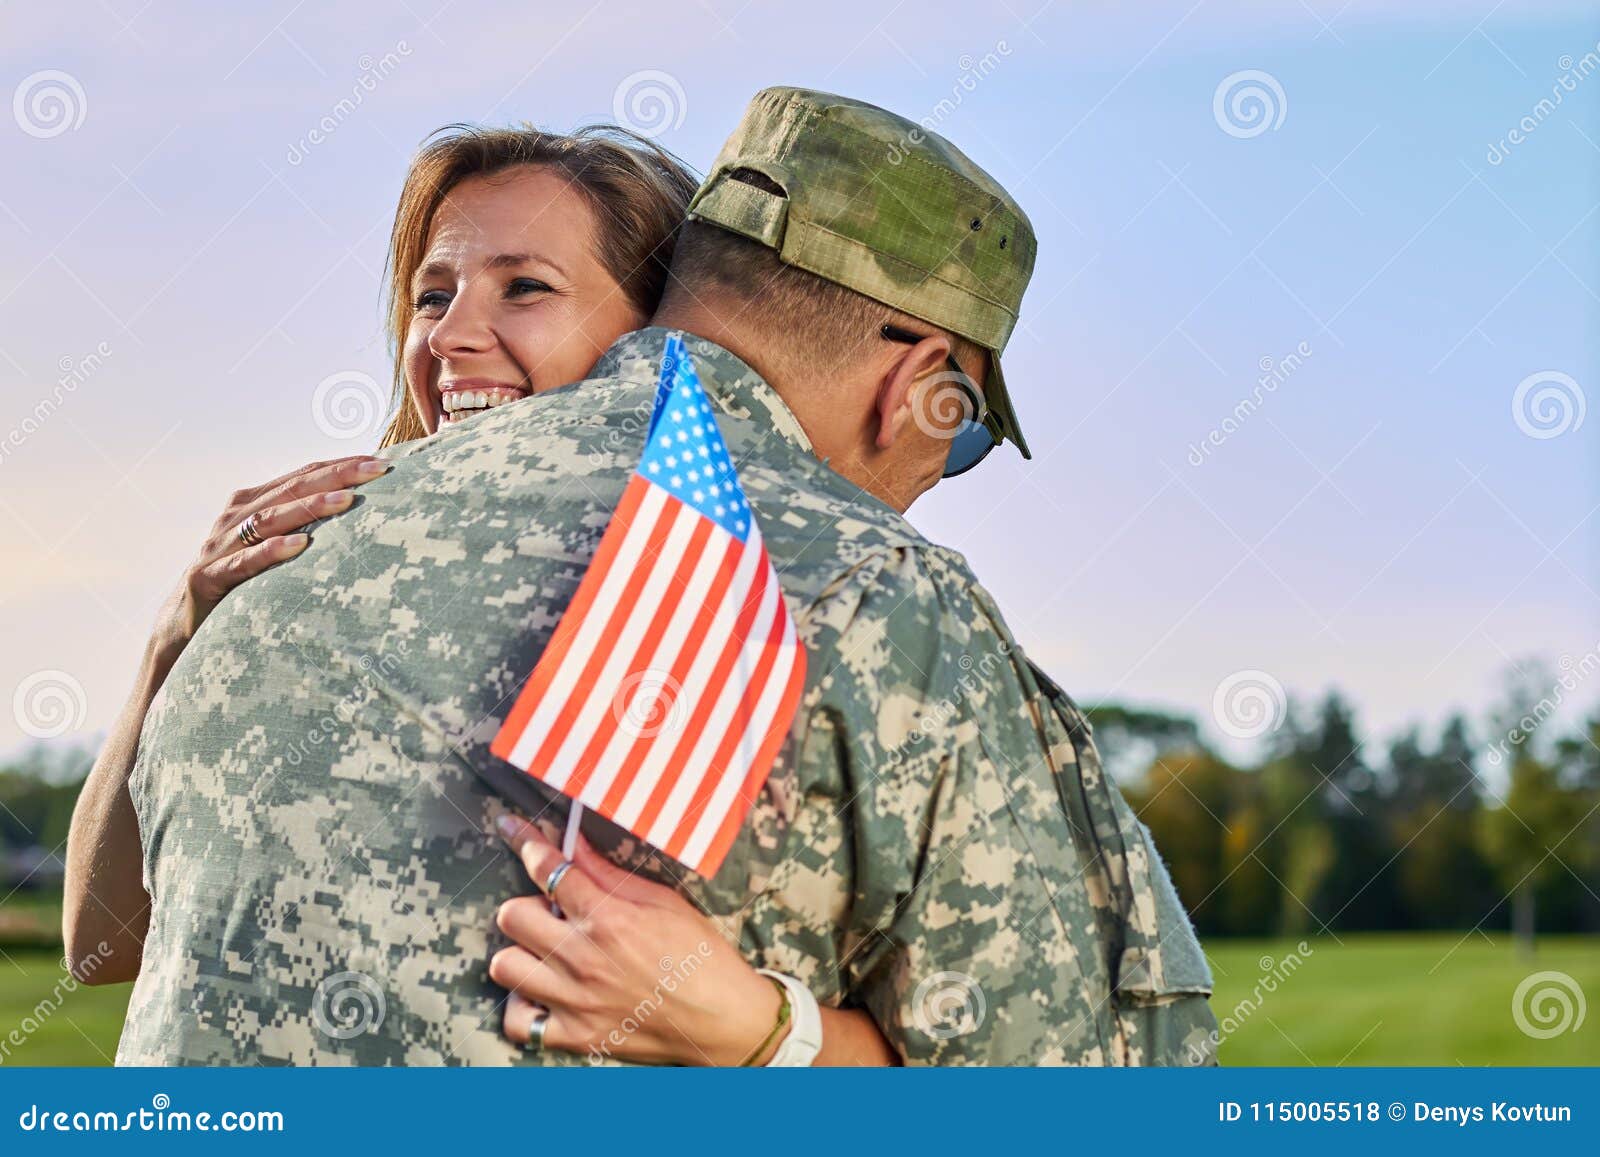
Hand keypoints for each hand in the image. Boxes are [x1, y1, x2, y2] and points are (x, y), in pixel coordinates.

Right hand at [150, 455, 389, 659]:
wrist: (184, 622)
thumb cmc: (243, 581)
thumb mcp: (274, 547)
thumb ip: (306, 527)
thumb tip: (359, 511)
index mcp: (253, 503)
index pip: (303, 476)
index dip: (341, 465)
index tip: (383, 462)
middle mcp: (235, 517)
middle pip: (291, 490)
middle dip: (337, 477)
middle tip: (377, 470)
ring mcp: (220, 545)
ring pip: (269, 519)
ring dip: (310, 508)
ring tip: (347, 500)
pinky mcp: (208, 577)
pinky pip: (244, 563)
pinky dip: (272, 552)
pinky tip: (300, 546)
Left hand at [491, 815, 785, 1065]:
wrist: (725, 1020)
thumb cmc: (702, 956)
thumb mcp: (664, 902)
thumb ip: (610, 875)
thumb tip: (574, 844)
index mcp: (610, 919)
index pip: (550, 870)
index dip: (526, 843)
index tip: (512, 828)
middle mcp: (585, 959)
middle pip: (513, 916)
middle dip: (528, 904)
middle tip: (551, 912)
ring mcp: (575, 1001)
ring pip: (505, 966)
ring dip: (522, 953)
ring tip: (546, 953)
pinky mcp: (575, 1037)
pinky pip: (518, 1021)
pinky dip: (523, 1006)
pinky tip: (543, 993)